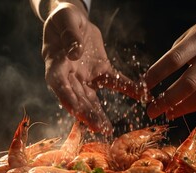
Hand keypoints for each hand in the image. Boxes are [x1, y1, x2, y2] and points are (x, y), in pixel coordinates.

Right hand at [42, 3, 145, 133]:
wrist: (73, 20)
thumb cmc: (65, 19)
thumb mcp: (66, 20)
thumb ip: (70, 36)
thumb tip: (74, 53)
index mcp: (56, 64)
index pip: (59, 85)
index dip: (67, 99)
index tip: (76, 112)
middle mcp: (69, 75)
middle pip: (76, 97)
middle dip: (86, 113)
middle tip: (98, 128)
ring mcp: (84, 77)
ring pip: (91, 98)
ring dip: (99, 113)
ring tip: (108, 129)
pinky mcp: (100, 72)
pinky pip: (113, 83)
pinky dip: (126, 89)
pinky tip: (139, 95)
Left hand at [144, 11, 195, 119]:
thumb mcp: (191, 33)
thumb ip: (177, 53)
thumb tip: (157, 77)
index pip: (173, 60)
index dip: (156, 75)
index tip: (142, 87)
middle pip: (187, 83)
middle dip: (167, 100)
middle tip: (151, 110)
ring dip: (181, 108)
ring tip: (166, 113)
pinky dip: (195, 106)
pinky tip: (182, 110)